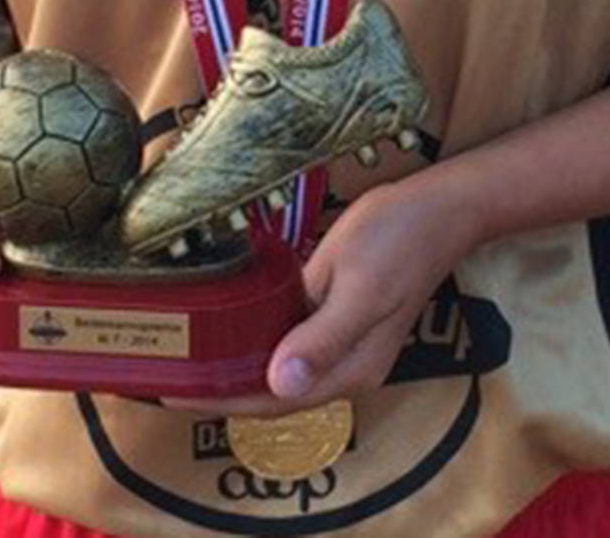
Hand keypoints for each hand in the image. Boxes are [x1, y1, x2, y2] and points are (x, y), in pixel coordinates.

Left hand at [169, 174, 473, 417]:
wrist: (442, 208)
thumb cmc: (398, 240)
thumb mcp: (357, 285)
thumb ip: (322, 336)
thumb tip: (280, 381)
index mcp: (350, 368)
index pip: (273, 401)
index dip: (220, 401)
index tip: (172, 393)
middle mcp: (347, 368)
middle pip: (273, 394)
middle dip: (222, 392)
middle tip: (167, 375)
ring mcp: (346, 346)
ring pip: (280, 371)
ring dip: (237, 370)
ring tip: (187, 358)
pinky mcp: (342, 321)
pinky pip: (291, 344)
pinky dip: (258, 343)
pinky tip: (230, 328)